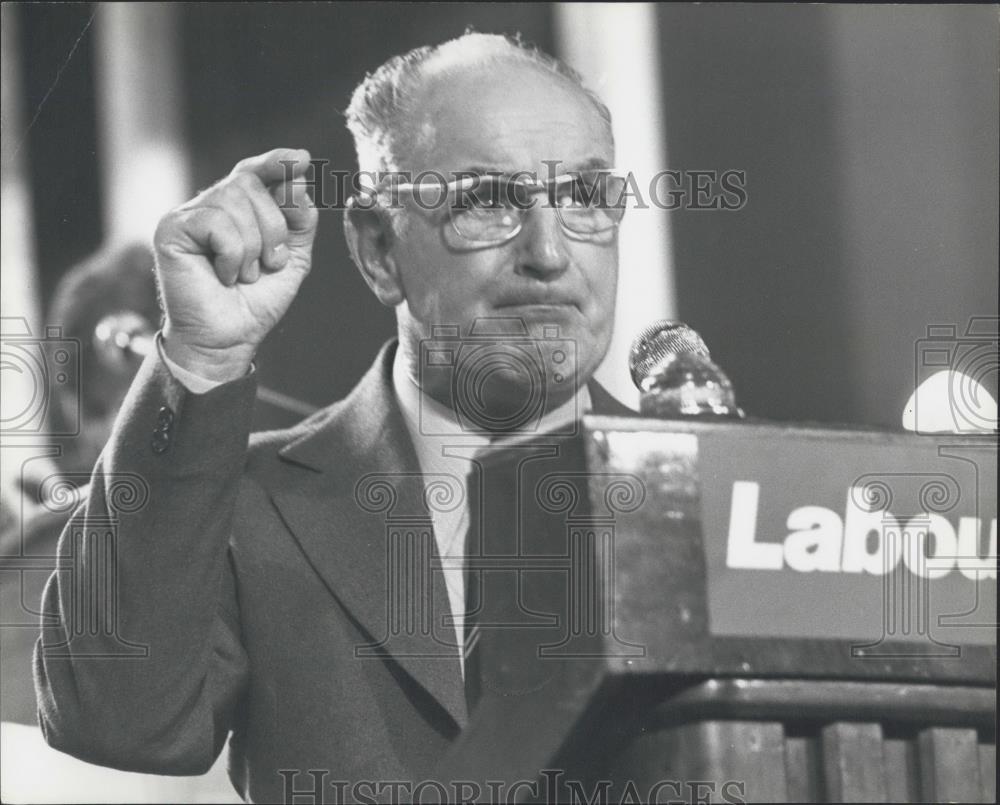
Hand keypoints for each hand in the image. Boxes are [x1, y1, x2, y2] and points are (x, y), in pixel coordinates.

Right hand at [154, 148, 318, 382]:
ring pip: (234, 200)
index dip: (276, 163)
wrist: (228, 339)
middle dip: (273, 227)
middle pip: (251, 184)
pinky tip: (224, 276)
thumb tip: (299, 182)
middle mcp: (210, 206)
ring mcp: (188, 215)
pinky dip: (232, 255)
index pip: (255, 172)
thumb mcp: (291, 259)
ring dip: (253, 246)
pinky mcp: (171, 229)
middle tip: (269, 263)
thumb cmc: (254, 303)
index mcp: (237, 210)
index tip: (300, 160)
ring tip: (244, 275)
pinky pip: (216, 222)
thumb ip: (299, 222)